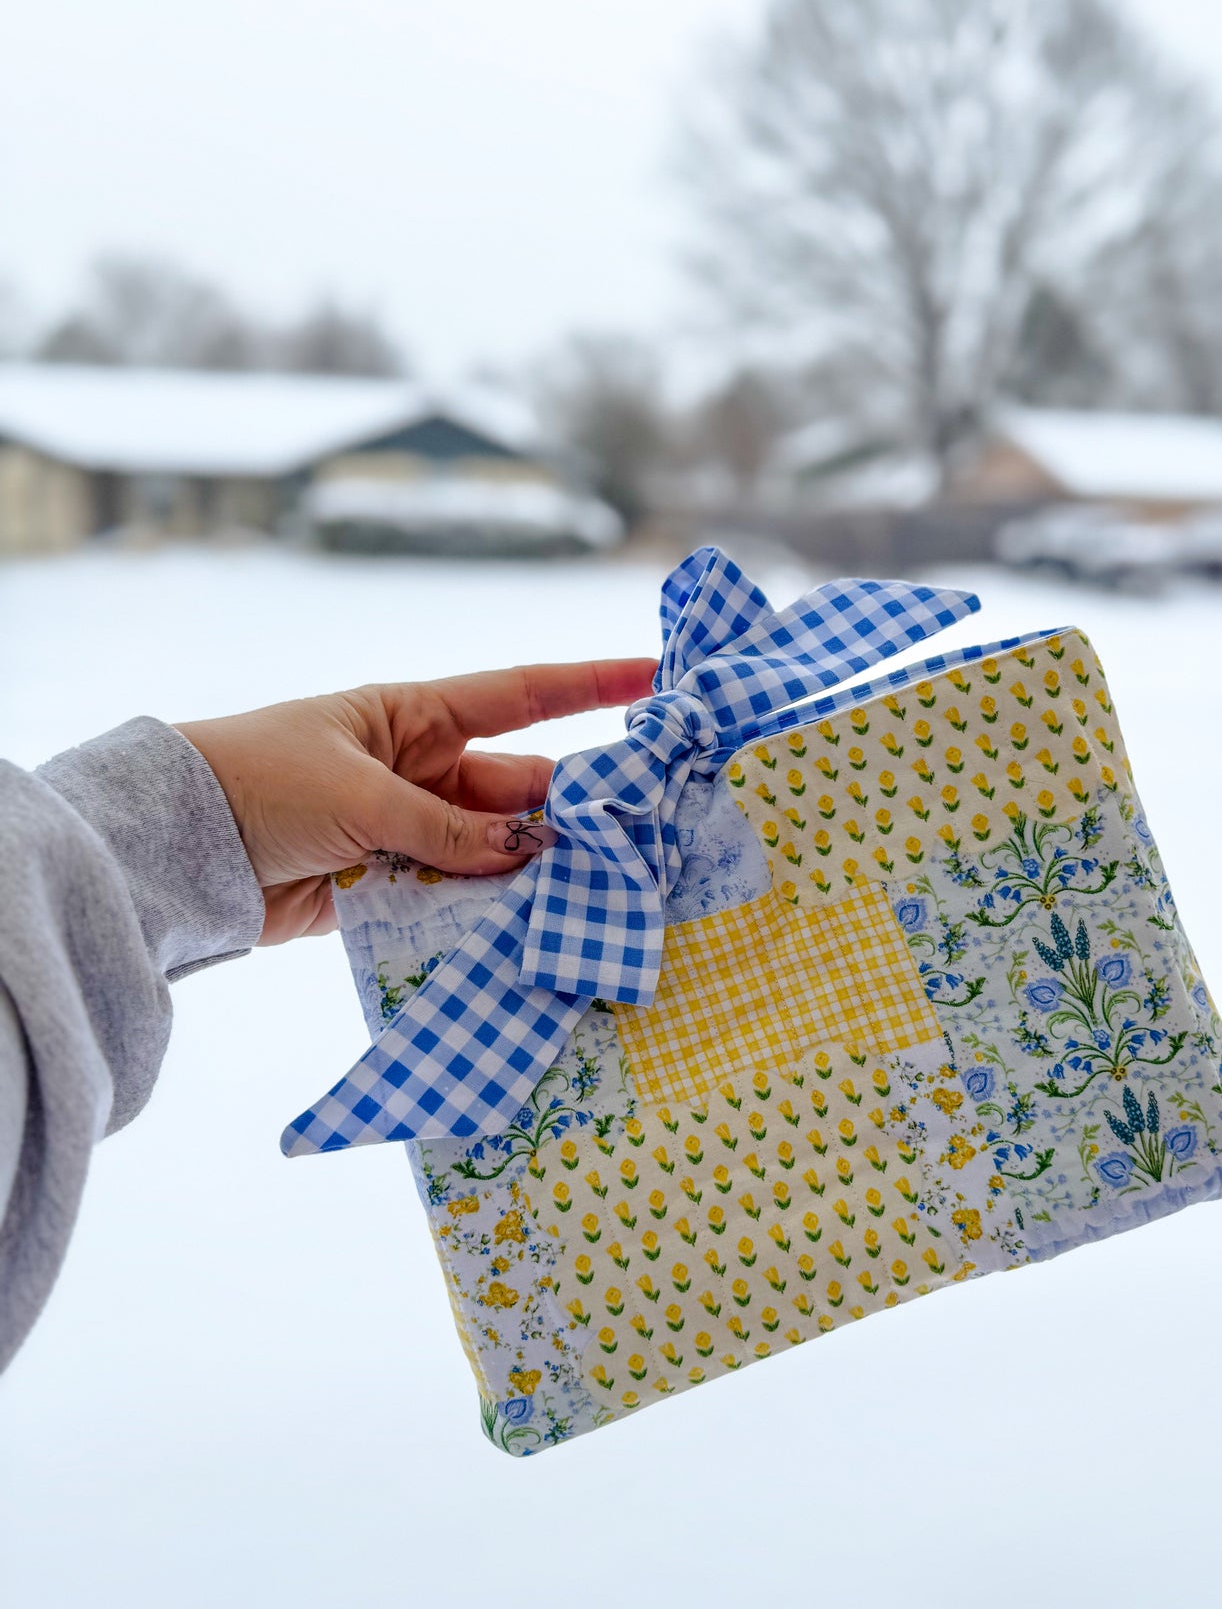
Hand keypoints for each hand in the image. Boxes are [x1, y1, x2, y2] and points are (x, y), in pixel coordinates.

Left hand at [178, 658, 655, 944]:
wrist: (176, 845)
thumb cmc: (260, 780)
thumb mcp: (361, 793)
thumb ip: (447, 829)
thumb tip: (528, 852)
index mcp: (415, 716)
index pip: (523, 695)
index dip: (591, 686)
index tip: (658, 679)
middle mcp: (422, 769)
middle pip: (519, 786)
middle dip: (574, 809)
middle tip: (640, 833)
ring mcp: (408, 830)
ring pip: (494, 850)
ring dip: (533, 871)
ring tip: (595, 891)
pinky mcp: (387, 888)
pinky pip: (455, 898)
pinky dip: (487, 914)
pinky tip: (531, 929)